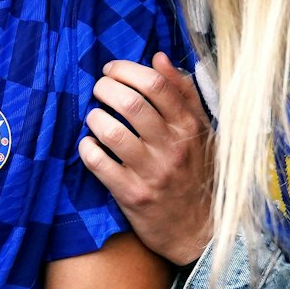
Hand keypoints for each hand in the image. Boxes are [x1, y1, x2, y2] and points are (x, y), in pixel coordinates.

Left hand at [78, 53, 213, 265]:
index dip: (127, 70)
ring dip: (95, 117)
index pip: (156, 85)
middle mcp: (172, 147)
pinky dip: (87, 148)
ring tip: (94, 116)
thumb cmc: (198, 174)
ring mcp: (152, 173)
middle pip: (131, 103)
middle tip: (98, 89)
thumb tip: (159, 57)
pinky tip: (89, 145)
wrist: (200, 231)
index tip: (112, 69)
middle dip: (106, 88)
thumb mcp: (202, 131)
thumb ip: (183, 93)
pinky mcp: (132, 196)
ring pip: (112, 132)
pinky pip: (99, 164)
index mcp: (189, 127)